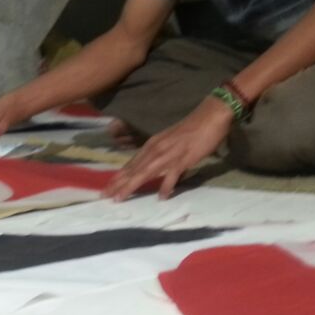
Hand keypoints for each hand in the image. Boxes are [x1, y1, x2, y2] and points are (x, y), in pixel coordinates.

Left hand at [103, 97, 233, 200]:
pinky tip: (161, 197)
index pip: (132, 164)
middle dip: (118, 184)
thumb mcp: (170, 142)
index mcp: (152, 145)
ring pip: (145, 172)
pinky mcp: (183, 158)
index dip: (119, 176)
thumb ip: (161, 155)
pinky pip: (172, 175)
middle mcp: (156, 149)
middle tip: (104, 196)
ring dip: (131, 186)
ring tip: (120, 198)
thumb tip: (155, 169)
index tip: (107, 188)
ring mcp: (169, 154)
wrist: (210, 116)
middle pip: (134, 170)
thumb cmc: (191, 129)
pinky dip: (166, 186)